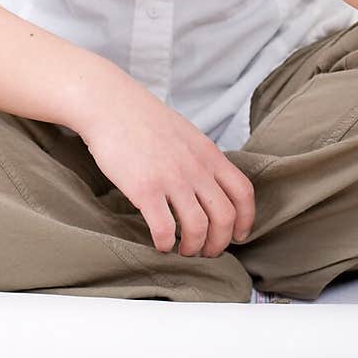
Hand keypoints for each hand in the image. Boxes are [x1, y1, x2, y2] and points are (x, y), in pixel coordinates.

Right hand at [76, 78, 255, 257]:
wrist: (111, 106)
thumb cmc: (145, 120)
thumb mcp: (187, 134)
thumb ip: (202, 159)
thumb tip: (211, 184)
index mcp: (209, 154)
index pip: (243, 192)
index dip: (246, 219)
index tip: (239, 235)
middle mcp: (196, 168)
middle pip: (225, 217)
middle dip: (219, 242)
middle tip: (207, 251)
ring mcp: (172, 178)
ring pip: (198, 228)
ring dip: (193, 248)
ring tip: (183, 250)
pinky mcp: (145, 189)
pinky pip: (165, 229)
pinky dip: (166, 244)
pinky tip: (160, 244)